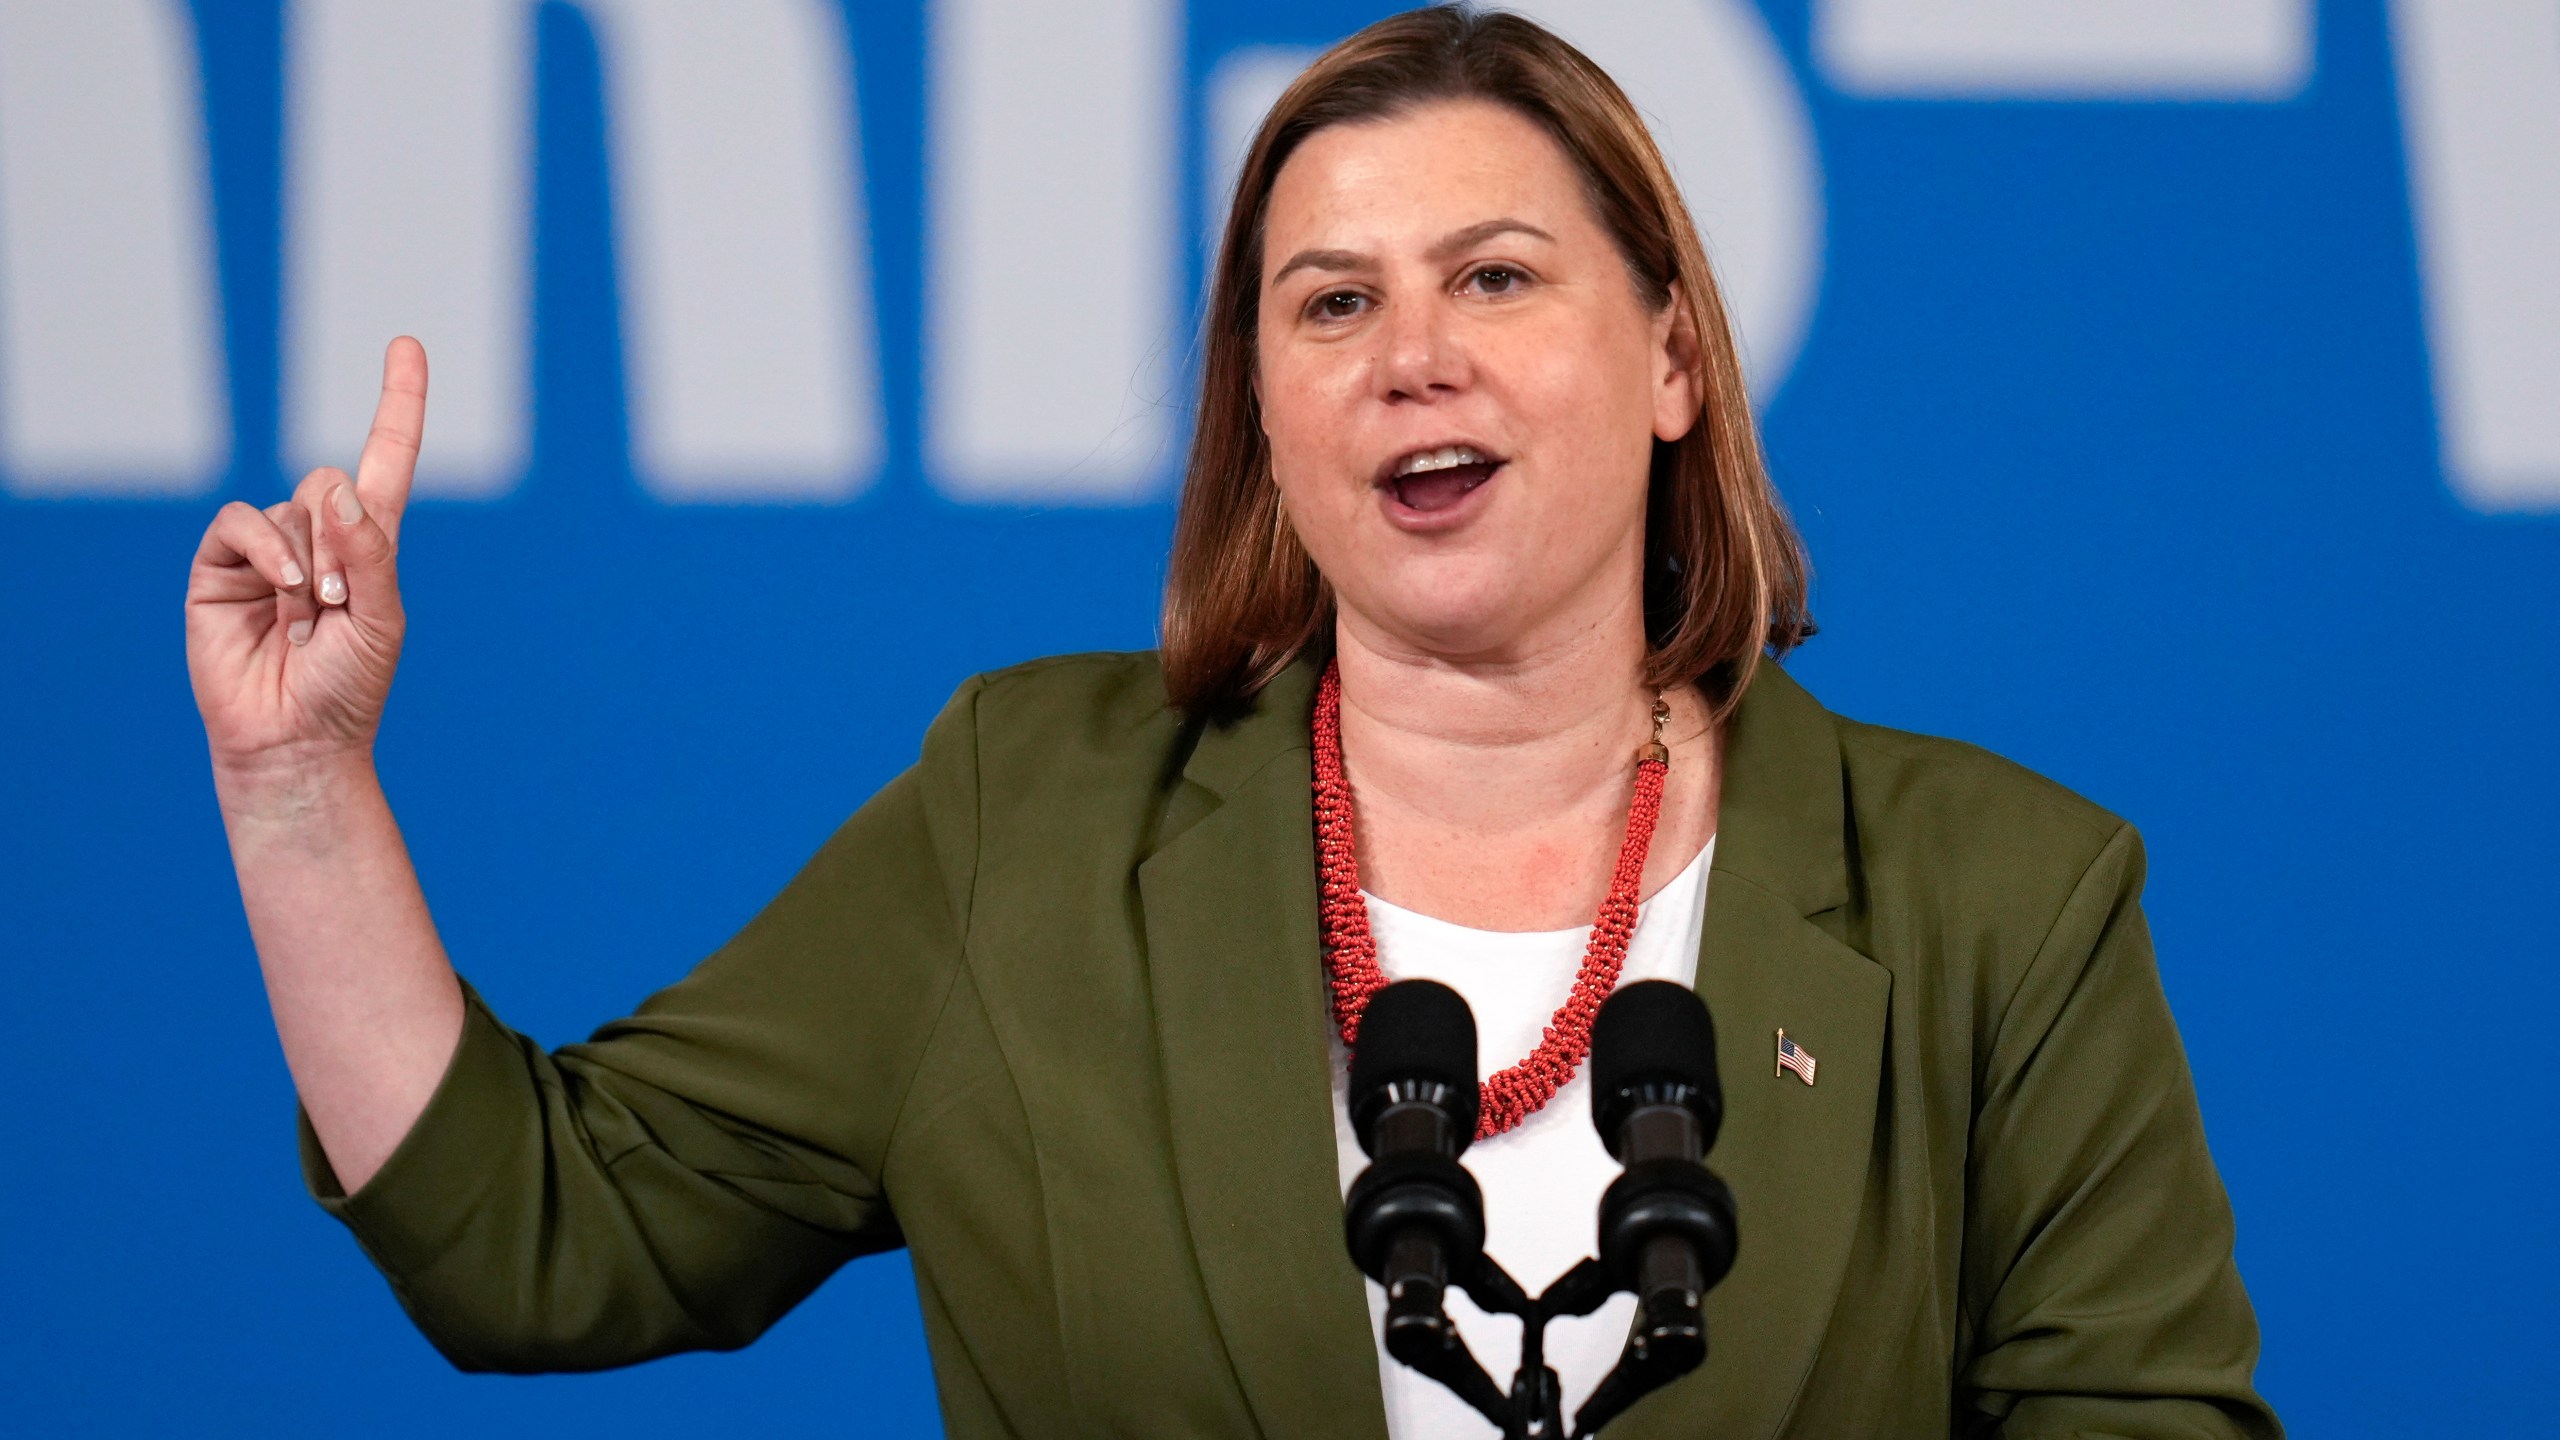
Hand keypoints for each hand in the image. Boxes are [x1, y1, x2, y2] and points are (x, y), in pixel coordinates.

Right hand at [188, 338, 424, 790]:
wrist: (295, 741)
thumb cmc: (348, 687)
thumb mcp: (381, 619)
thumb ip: (369, 552)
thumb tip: (333, 486)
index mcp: (370, 544)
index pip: (387, 458)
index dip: (398, 401)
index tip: (406, 344)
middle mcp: (318, 536)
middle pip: (333, 480)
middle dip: (345, 541)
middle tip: (340, 605)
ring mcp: (267, 549)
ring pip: (292, 505)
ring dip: (310, 561)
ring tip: (311, 618)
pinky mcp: (220, 566)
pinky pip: (243, 522)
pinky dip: (269, 550)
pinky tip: (284, 592)